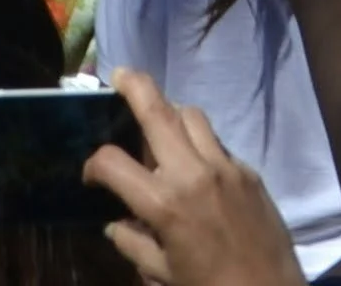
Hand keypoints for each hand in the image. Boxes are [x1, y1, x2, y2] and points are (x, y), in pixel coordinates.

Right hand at [88, 70, 302, 285]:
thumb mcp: (160, 274)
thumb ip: (133, 244)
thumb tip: (117, 223)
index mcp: (164, 203)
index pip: (114, 163)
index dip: (94, 165)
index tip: (91, 176)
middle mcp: (194, 172)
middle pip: (159, 113)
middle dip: (136, 87)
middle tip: (120, 75)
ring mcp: (226, 166)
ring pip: (193, 116)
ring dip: (171, 112)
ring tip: (157, 122)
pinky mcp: (249, 170)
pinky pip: (217, 142)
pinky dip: (199, 141)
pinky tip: (192, 161)